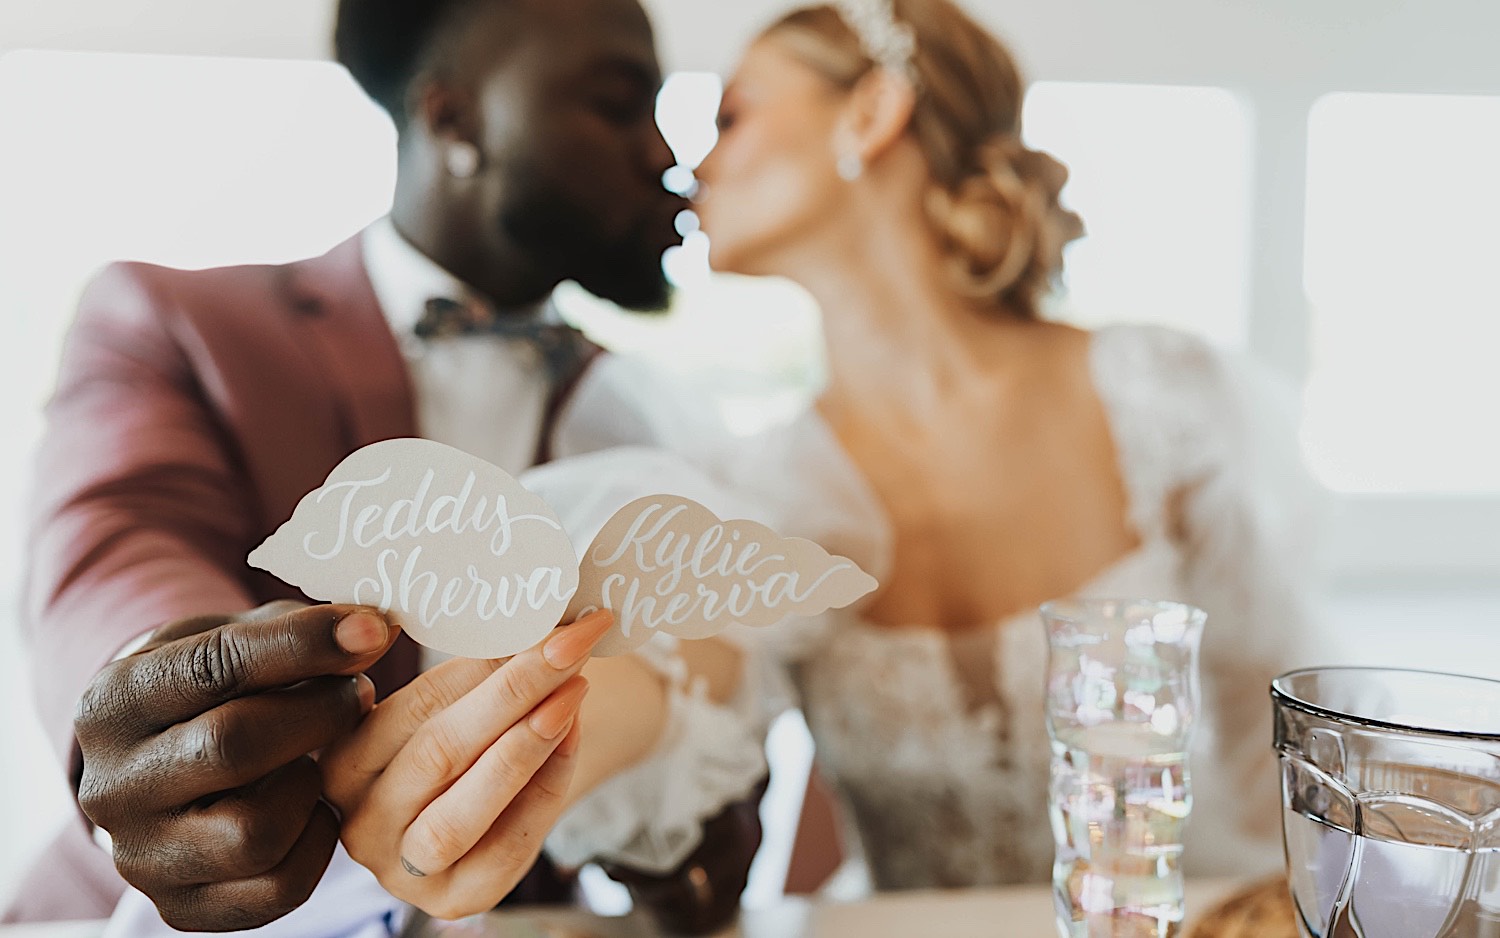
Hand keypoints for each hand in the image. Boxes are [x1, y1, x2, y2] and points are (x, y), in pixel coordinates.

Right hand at [73, 601, 398, 930]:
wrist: (161, 766)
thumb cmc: (209, 691)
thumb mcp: (231, 640)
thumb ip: (295, 632)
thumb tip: (374, 631)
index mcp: (113, 704)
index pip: (215, 667)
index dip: (304, 645)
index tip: (369, 631)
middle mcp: (111, 787)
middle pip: (234, 747)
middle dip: (319, 714)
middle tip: (357, 694)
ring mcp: (142, 857)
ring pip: (255, 831)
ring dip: (311, 787)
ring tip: (318, 759)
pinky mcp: (182, 907)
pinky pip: (279, 888)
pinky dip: (316, 843)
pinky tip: (311, 808)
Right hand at [321, 610, 614, 920]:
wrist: (472, 815)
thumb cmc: (450, 743)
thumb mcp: (436, 709)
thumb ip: (463, 676)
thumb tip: (524, 621)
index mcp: (340, 764)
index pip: (409, 709)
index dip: (476, 663)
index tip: (534, 619)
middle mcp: (361, 822)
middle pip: (439, 753)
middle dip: (514, 691)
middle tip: (569, 643)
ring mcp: (404, 870)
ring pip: (464, 810)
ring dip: (528, 743)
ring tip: (574, 689)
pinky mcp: (455, 898)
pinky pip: (506, 846)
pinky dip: (546, 787)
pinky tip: (571, 737)